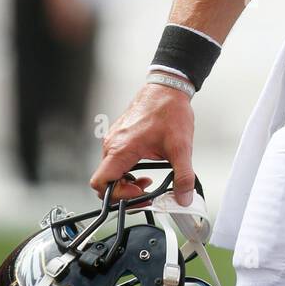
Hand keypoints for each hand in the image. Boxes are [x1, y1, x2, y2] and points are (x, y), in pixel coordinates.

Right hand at [90, 83, 195, 204]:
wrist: (168, 88)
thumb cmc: (169, 110)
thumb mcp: (181, 148)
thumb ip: (183, 176)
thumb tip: (184, 196)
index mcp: (121, 148)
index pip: (100, 183)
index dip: (118, 195)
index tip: (138, 193)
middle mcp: (113, 144)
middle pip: (106, 181)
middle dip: (125, 192)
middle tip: (146, 193)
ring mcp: (114, 140)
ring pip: (111, 172)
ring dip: (128, 182)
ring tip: (147, 182)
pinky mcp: (119, 137)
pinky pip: (116, 162)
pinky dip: (128, 172)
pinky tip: (145, 170)